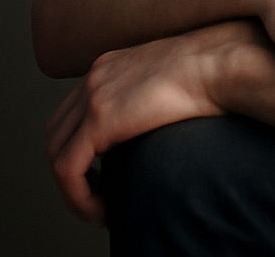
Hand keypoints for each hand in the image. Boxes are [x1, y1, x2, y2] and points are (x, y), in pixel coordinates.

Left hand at [44, 25, 229, 222]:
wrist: (218, 63)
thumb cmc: (211, 71)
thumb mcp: (168, 78)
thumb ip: (150, 95)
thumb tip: (154, 125)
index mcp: (109, 65)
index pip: (72, 113)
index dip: (80, 150)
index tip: (104, 175)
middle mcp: (94, 76)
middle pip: (56, 134)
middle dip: (71, 171)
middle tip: (98, 195)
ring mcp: (93, 95)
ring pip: (56, 155)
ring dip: (73, 189)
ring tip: (101, 208)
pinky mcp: (100, 120)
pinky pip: (68, 170)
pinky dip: (78, 197)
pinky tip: (103, 211)